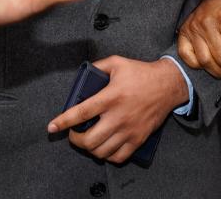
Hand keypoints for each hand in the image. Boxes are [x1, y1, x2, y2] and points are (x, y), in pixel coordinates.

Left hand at [47, 56, 187, 163]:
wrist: (168, 85)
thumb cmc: (141, 73)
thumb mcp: (117, 63)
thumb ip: (98, 67)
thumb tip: (83, 75)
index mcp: (111, 96)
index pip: (82, 112)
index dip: (64, 121)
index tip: (52, 127)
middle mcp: (119, 116)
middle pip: (90, 139)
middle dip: (75, 140)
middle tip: (73, 134)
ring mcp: (129, 130)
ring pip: (102, 151)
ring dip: (90, 149)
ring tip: (88, 140)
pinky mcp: (138, 138)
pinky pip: (119, 157)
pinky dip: (107, 156)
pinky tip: (104, 147)